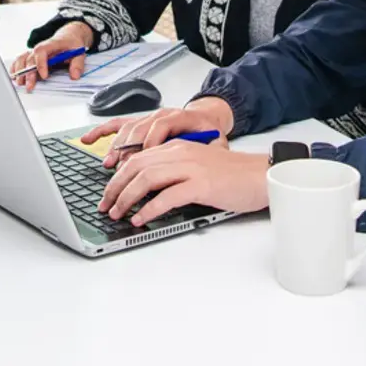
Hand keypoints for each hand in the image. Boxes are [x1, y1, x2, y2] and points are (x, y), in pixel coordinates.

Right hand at [10, 22, 93, 91]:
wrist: (68, 36)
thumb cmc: (72, 43)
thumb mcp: (79, 51)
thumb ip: (78, 64)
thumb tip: (75, 76)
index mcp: (51, 44)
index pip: (41, 51)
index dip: (41, 64)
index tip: (44, 76)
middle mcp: (41, 48)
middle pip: (30, 59)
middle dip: (28, 73)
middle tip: (30, 86)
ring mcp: (35, 52)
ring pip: (22, 58)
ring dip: (19, 71)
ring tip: (20, 83)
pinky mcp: (32, 56)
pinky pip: (20, 60)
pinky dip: (15, 67)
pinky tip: (14, 76)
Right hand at [80, 98, 234, 168]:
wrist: (208, 118)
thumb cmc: (211, 132)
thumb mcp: (218, 142)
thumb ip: (213, 149)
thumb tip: (211, 159)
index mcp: (180, 116)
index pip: (160, 127)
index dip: (150, 145)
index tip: (144, 164)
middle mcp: (161, 115)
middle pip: (138, 131)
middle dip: (127, 154)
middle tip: (119, 176)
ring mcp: (149, 118)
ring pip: (126, 130)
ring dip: (116, 148)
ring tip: (109, 167)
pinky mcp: (141, 124)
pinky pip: (118, 125)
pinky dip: (102, 132)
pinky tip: (88, 140)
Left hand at [98, 140, 269, 225]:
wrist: (260, 175)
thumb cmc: (233, 175)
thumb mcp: (198, 165)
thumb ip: (174, 171)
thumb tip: (146, 191)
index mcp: (178, 147)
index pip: (138, 156)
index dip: (118, 176)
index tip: (107, 193)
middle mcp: (181, 153)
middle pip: (136, 165)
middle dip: (115, 187)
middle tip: (105, 206)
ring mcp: (191, 168)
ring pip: (147, 178)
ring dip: (127, 198)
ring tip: (117, 213)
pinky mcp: (201, 185)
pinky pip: (167, 196)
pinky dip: (149, 208)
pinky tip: (141, 219)